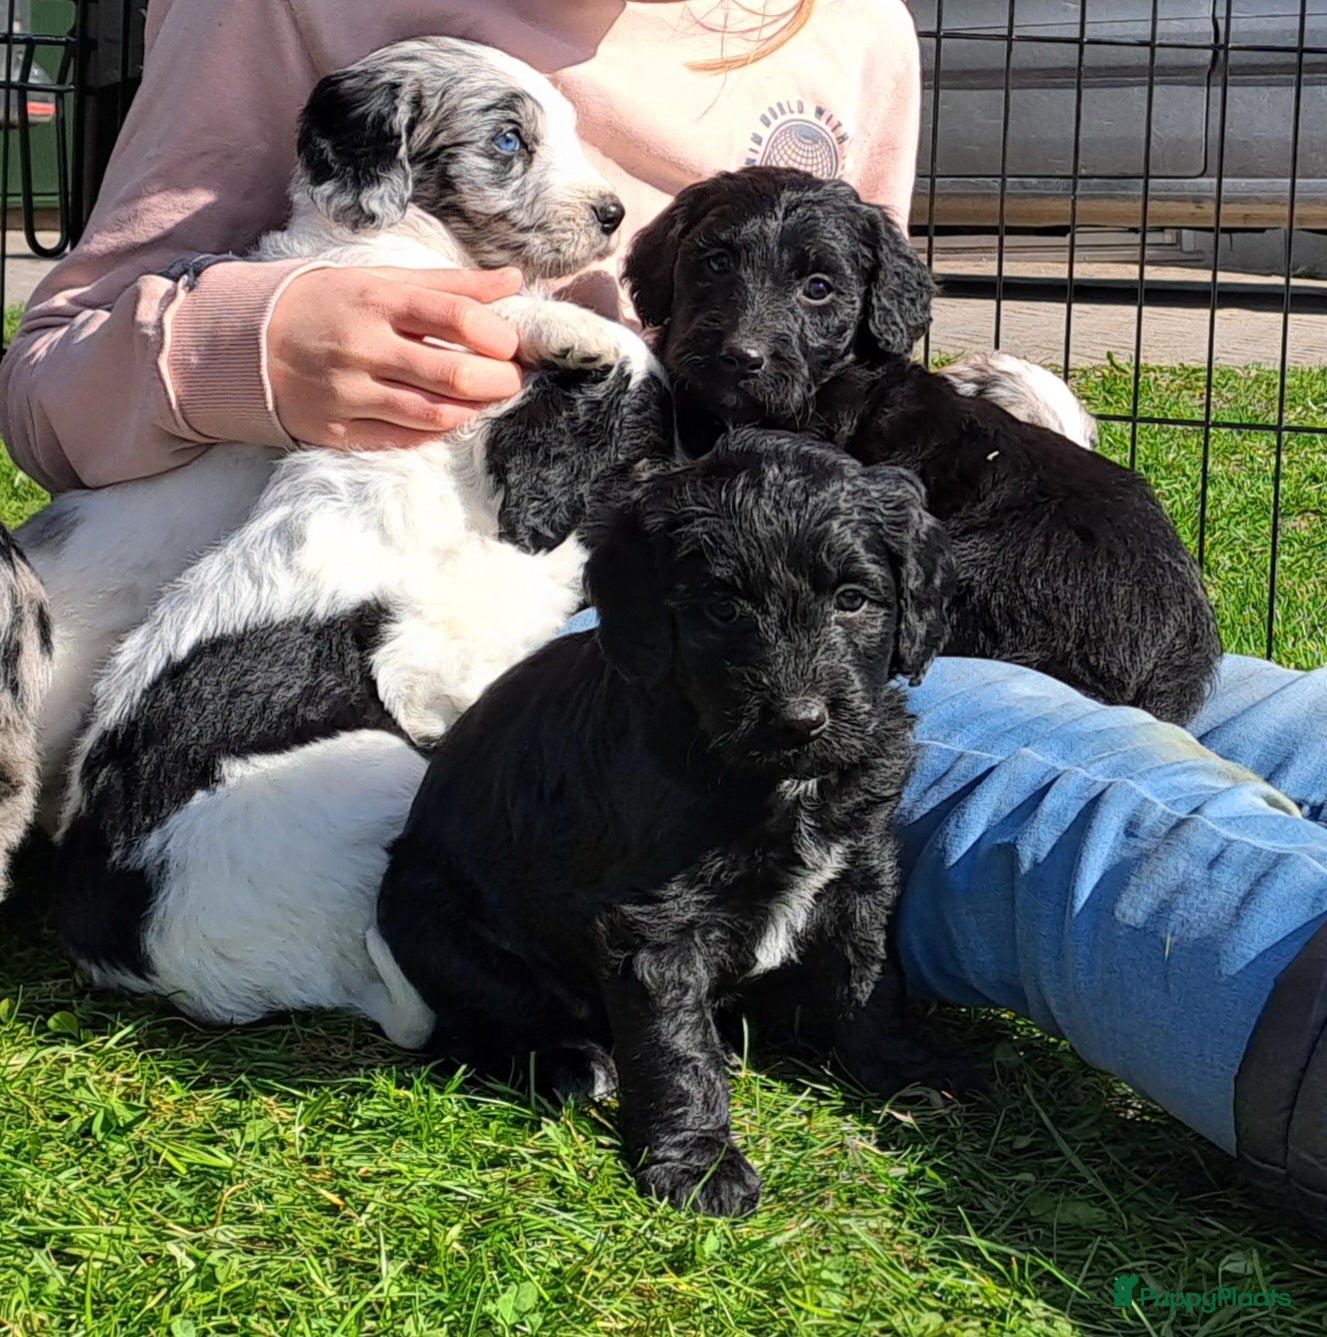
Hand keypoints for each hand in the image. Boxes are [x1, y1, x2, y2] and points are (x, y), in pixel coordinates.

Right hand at [267, 265, 524, 449]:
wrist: (242, 342)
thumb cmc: (327, 304)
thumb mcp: (381, 281)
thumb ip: (450, 284)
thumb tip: (514, 280)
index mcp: (377, 300)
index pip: (458, 316)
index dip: (500, 335)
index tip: (512, 343)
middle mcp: (363, 347)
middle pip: (454, 373)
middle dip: (499, 380)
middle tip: (513, 379)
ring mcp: (348, 393)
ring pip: (434, 414)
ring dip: (474, 410)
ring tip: (486, 399)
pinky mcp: (336, 431)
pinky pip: (403, 440)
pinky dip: (436, 432)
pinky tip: (449, 418)